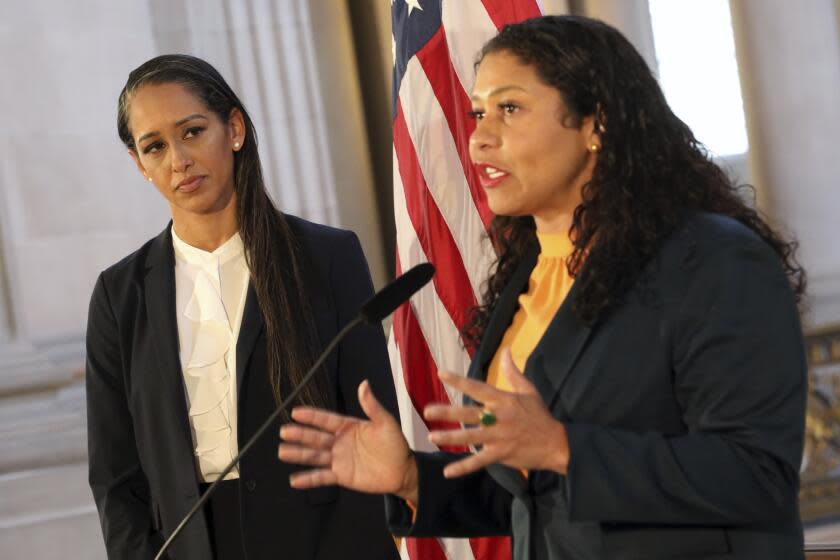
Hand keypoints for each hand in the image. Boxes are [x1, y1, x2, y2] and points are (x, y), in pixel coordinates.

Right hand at [278, 379, 418, 501]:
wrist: (402, 470)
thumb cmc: (395, 444)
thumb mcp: (385, 422)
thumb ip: (372, 406)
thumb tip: (364, 384)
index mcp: (349, 426)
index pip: (326, 419)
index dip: (311, 416)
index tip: (296, 412)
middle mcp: (340, 442)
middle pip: (316, 437)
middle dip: (300, 434)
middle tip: (284, 431)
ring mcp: (339, 459)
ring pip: (315, 456)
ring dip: (299, 454)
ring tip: (282, 452)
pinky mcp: (341, 475)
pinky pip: (322, 477)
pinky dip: (308, 479)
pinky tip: (295, 479)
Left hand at [424, 348, 568, 477]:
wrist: (556, 444)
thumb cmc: (540, 416)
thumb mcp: (529, 391)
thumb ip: (513, 372)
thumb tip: (506, 350)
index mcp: (503, 400)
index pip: (477, 387)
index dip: (459, 380)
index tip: (441, 373)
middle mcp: (498, 417)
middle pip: (468, 413)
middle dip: (447, 412)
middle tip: (427, 411)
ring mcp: (499, 437)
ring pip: (470, 437)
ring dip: (450, 438)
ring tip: (432, 437)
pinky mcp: (501, 454)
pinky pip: (479, 462)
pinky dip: (463, 467)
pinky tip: (447, 471)